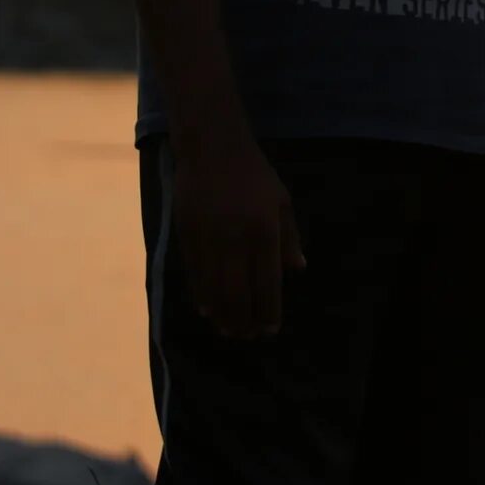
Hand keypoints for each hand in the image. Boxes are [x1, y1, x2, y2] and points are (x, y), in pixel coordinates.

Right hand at [170, 129, 306, 338]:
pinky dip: (202, 296)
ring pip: (215, 289)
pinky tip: (208, 310)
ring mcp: (209, 239)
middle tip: (248, 336)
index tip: (270, 329)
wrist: (212, 149)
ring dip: (223, 315)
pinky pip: (195, 275)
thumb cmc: (254, 175)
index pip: (268, 283)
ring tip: (229, 330)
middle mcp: (236, 239)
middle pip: (239, 293)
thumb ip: (289, 238)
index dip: (269, 310)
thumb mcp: (281, 201)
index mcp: (264, 231)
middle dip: (245, 320)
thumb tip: (297, 270)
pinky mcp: (187, 236)